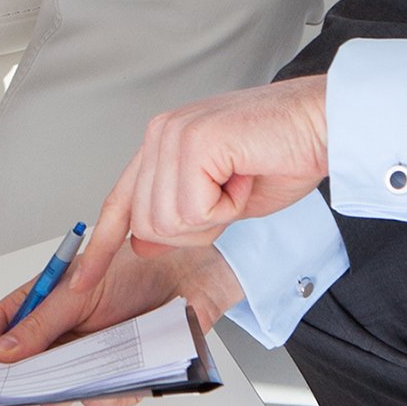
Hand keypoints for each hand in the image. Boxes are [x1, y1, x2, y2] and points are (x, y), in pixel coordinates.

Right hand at [0, 236, 242, 405]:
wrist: (190, 278)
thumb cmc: (135, 270)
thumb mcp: (78, 293)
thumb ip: (37, 325)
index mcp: (39, 305)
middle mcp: (59, 336)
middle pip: (23, 373)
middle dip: (26, 381)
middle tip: (34, 380)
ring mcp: (87, 359)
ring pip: (62, 394)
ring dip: (74, 386)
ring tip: (94, 365)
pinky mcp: (117, 377)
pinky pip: (102, 400)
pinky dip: (112, 392)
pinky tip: (126, 374)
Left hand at [90, 78, 329, 254]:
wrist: (324, 124)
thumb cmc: (285, 155)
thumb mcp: (221, 201)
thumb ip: (179, 217)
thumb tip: (140, 243)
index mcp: (162, 144)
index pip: (119, 202)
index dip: (101, 247)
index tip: (82, 281)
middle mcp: (160, 134)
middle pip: (147, 224)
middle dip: (195, 230)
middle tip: (231, 196)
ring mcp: (172, 135)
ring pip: (168, 222)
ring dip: (215, 217)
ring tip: (240, 181)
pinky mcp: (192, 142)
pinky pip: (194, 210)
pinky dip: (228, 207)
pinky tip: (244, 176)